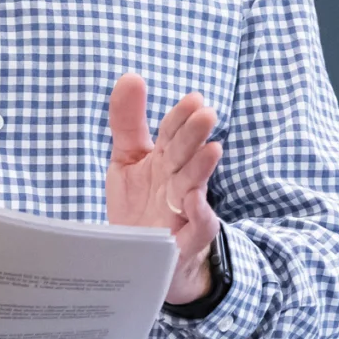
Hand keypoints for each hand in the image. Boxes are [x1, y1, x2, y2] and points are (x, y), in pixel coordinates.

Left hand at [104, 72, 223, 304]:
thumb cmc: (140, 206)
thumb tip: (131, 76)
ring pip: (194, 187)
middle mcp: (177, 181)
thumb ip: (127, 121)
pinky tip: (193, 200)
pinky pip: (196, 228)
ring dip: (202, 169)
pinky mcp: (185, 241)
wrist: (144, 261)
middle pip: (185, 155)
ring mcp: (183, 211)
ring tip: (211, 149)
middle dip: (194, 136)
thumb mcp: (128, 161)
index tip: (193, 99)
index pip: (172, 134)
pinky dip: (198, 214)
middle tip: (205, 113)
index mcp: (163, 160)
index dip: (180, 117)